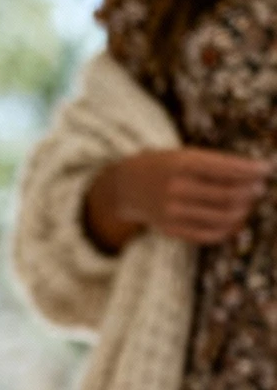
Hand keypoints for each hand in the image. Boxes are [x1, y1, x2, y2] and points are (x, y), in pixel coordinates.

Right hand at [85, 148, 271, 251]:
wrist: (127, 186)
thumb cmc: (165, 166)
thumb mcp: (185, 154)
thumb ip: (215, 164)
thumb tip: (255, 174)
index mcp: (181, 163)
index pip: (226, 168)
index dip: (251, 170)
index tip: (267, 169)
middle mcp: (177, 188)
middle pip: (228, 194)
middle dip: (250, 191)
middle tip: (259, 188)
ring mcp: (173, 212)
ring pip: (223, 216)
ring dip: (243, 210)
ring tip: (248, 203)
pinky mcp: (172, 229)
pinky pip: (210, 235)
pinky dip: (229, 228)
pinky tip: (236, 220)